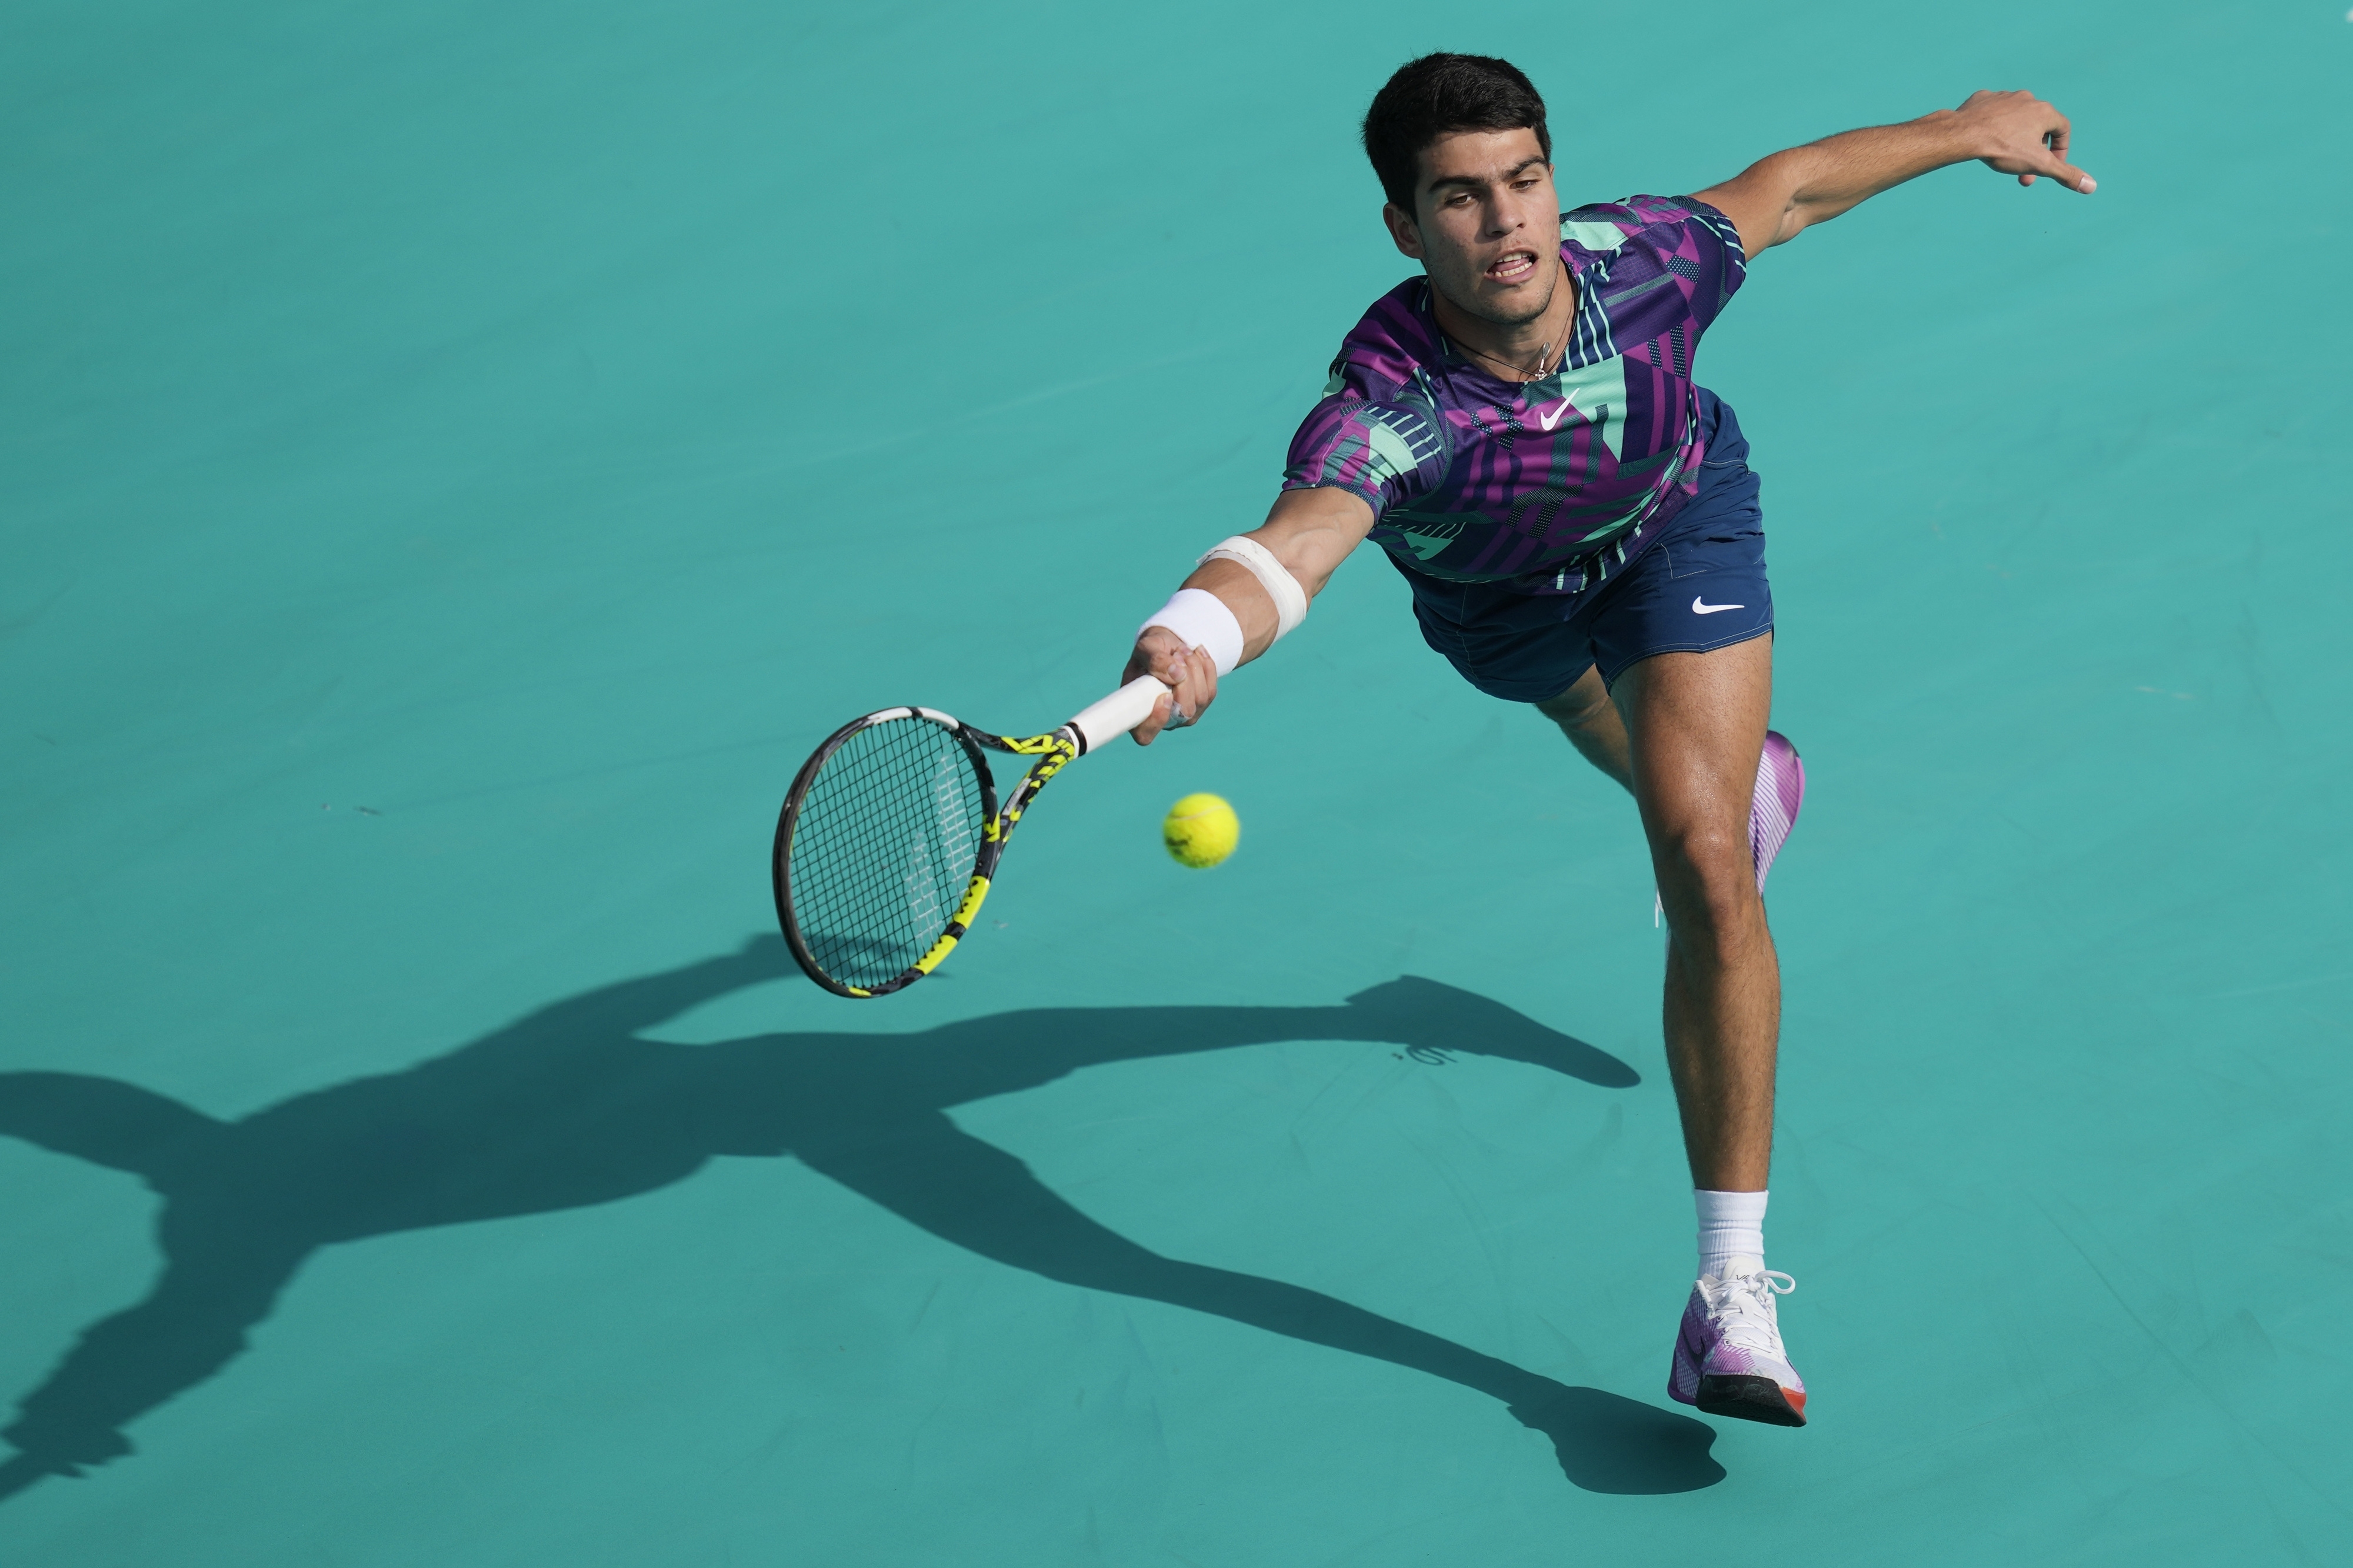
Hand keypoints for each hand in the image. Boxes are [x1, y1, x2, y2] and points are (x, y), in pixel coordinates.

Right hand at [1121, 624, 1218, 745]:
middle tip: (1175, 655)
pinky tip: (1196, 653)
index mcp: (1139, 710)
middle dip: (1185, 679)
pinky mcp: (1202, 705)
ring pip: (1201, 698)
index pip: (1145, 733)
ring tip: (1182, 651)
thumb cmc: (1151, 650)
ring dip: (1194, 668)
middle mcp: (1163, 719)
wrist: (1169, 646)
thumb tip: (1176, 674)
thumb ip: (1155, 660)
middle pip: (1184, 712)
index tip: (1165, 696)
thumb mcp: (1146, 648)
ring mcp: (1185, 714)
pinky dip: (1205, 666)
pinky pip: (1211, 689)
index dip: (1157, 719)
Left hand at [1956, 89, 2093, 192]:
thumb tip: (2092, 186)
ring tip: (2005, 159)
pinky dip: (1994, 127)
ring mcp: (2003, 97)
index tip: (2051, 166)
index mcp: (2044, 111)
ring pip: (2015, 120)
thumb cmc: (2003, 148)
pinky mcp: (1982, 99)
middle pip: (2037, 128)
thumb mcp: (2038, 165)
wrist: (1964, 134)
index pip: (2062, 130)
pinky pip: (1992, 113)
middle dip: (2033, 153)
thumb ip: (2065, 174)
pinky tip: (1986, 141)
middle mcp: (2027, 99)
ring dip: (2014, 139)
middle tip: (2024, 175)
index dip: (2060, 149)